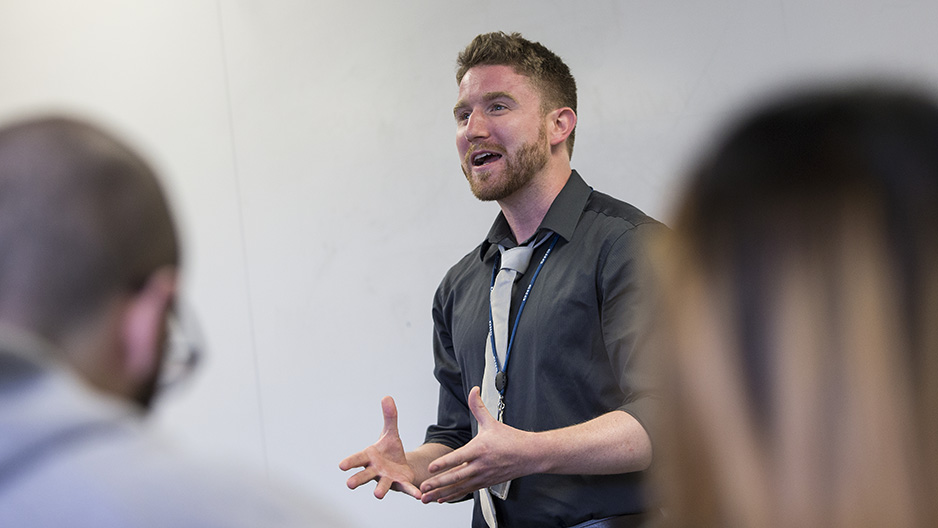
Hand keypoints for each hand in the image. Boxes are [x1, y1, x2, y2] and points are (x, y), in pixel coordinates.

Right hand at [339, 396, 421, 499]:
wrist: (401, 466)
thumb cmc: (390, 451)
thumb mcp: (391, 433)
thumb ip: (390, 417)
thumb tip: (387, 397)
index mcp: (370, 457)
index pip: (358, 459)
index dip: (350, 462)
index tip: (341, 466)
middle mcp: (375, 470)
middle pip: (365, 475)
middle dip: (357, 479)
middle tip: (349, 484)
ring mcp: (387, 479)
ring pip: (382, 485)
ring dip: (380, 490)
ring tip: (377, 494)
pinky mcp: (401, 484)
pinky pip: (406, 488)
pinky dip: (412, 492)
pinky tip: (419, 496)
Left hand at [419, 386, 534, 502]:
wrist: (529, 455)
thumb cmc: (511, 440)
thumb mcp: (491, 422)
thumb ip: (478, 407)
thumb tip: (473, 391)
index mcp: (480, 449)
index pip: (458, 457)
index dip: (444, 463)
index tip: (431, 468)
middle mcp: (480, 465)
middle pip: (456, 476)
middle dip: (438, 483)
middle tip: (423, 487)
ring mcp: (482, 476)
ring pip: (459, 487)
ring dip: (442, 493)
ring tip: (427, 498)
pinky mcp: (485, 483)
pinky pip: (466, 491)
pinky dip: (453, 496)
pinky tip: (443, 498)